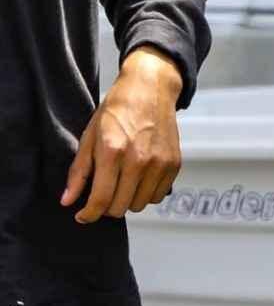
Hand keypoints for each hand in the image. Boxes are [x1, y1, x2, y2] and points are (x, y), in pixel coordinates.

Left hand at [62, 47, 183, 223]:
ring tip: (122, 183)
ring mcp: (159, 163)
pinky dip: (146, 193)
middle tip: (103, 195)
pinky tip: (139, 178)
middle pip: (120, 207)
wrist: (150, 90)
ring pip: (139, 205)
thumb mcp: (90, 136)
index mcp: (112, 151)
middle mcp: (138, 160)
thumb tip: (68, 200)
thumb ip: (79, 172)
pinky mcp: (174, 165)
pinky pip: (157, 196)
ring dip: (127, 200)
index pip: (100, 199)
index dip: (89, 214)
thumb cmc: (117, 110)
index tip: (83, 216)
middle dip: (107, 207)